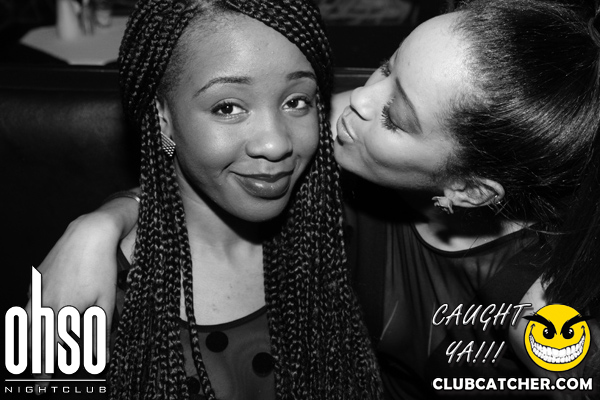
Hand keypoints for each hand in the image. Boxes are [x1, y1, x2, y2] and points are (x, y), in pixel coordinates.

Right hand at [25, 212, 123, 390]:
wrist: (88, 235)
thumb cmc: (100, 268)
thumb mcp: (105, 301)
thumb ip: (100, 332)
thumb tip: (100, 359)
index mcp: (63, 311)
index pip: (50, 349)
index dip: (44, 370)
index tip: (40, 386)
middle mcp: (45, 303)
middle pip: (33, 340)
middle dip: (34, 360)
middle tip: (37, 376)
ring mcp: (37, 291)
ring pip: (27, 324)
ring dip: (30, 340)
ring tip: (35, 354)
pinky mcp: (35, 280)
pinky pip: (28, 305)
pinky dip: (29, 318)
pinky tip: (35, 322)